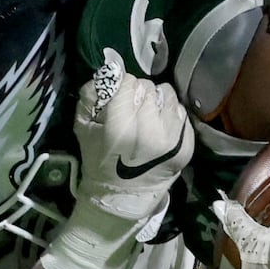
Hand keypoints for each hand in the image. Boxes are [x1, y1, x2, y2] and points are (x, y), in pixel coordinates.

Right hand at [73, 48, 193, 220]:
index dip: (121, 87)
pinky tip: (159, 127)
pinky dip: (169, 115)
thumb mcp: (83, 128)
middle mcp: (150, 132)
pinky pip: (181, 112)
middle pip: (148, 87)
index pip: (128, 82)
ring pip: (168, 95)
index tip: (117, 99)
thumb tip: (109, 71)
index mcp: (121, 129)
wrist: (124, 197)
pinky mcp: (186, 146)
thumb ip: (90, 95)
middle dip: (138, 94)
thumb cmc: (99, 161)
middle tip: (131, 109)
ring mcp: (172, 140)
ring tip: (147, 116)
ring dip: (156, 100)